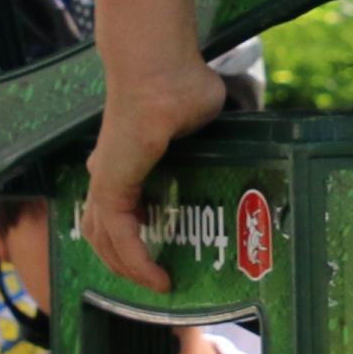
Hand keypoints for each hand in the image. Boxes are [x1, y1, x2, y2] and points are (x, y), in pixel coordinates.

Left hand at [79, 49, 232, 290]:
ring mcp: (105, 180)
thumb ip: (217, 135)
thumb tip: (250, 128)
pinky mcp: (111, 186)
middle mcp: (108, 172)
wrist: (164, 68)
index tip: (160, 257)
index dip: (131, 238)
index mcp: (125, 159)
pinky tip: (158, 278)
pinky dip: (136, 262)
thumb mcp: (204, 120)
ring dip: (131, 269)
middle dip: (126, 264)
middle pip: (102, 233)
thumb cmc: (184, 84)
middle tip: (158, 281)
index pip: (115, 210)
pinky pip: (119, 237)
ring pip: (106, 241)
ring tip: (159, 285)